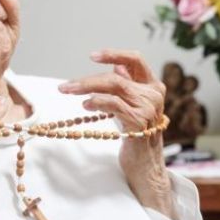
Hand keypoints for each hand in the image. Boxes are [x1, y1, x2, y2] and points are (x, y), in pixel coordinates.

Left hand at [58, 50, 177, 219]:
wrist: (146, 165)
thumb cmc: (135, 134)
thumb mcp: (132, 106)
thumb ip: (128, 85)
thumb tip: (116, 66)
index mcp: (153, 85)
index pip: (136, 60)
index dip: (114, 54)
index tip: (92, 56)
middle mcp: (154, 94)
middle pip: (117, 76)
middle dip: (88, 79)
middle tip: (65, 86)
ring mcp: (149, 108)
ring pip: (114, 86)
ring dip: (86, 88)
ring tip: (68, 92)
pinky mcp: (139, 122)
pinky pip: (114, 104)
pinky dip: (97, 101)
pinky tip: (85, 104)